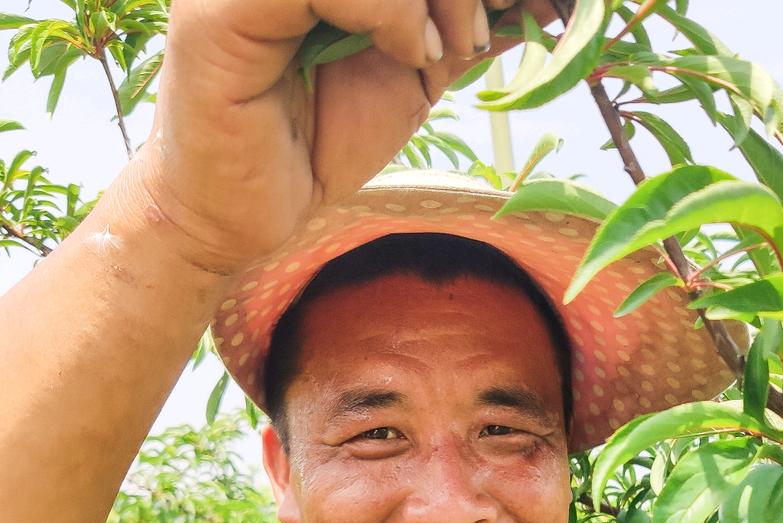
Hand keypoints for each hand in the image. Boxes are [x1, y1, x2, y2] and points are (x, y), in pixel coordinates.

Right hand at [133, 0, 555, 274]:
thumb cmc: (315, 144)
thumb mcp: (408, 77)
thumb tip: (531, 5)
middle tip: (500, 18)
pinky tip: (412, 52)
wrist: (243, 217)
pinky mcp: (218, 15)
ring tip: (447, 46)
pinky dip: (387, 9)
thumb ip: (452, 28)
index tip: (539, 6)